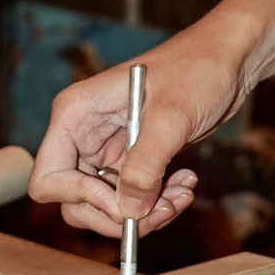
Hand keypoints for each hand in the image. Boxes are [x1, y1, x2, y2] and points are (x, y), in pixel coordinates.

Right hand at [29, 29, 262, 233]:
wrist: (225, 59)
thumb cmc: (196, 70)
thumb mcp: (171, 117)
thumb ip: (145, 166)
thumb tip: (129, 212)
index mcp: (75, 115)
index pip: (48, 178)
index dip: (80, 199)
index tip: (124, 203)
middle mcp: (83, 134)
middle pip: (74, 201)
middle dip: (117, 214)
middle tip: (160, 210)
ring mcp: (105, 149)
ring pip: (106, 205)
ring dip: (144, 212)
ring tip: (181, 194)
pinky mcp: (130, 159)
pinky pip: (131, 197)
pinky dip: (158, 202)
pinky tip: (184, 182)